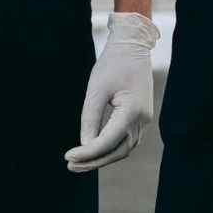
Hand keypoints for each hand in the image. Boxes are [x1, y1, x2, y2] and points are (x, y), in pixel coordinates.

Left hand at [65, 13, 159, 173]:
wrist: (132, 47)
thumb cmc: (112, 64)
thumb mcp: (96, 90)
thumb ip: (90, 118)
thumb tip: (85, 144)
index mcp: (133, 111)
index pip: (108, 141)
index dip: (88, 153)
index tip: (68, 157)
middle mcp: (142, 120)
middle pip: (118, 151)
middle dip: (94, 161)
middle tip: (70, 165)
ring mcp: (144, 120)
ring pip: (123, 149)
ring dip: (101, 157)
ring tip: (77, 161)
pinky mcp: (140, 118)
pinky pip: (125, 139)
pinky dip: (109, 147)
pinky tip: (91, 150)